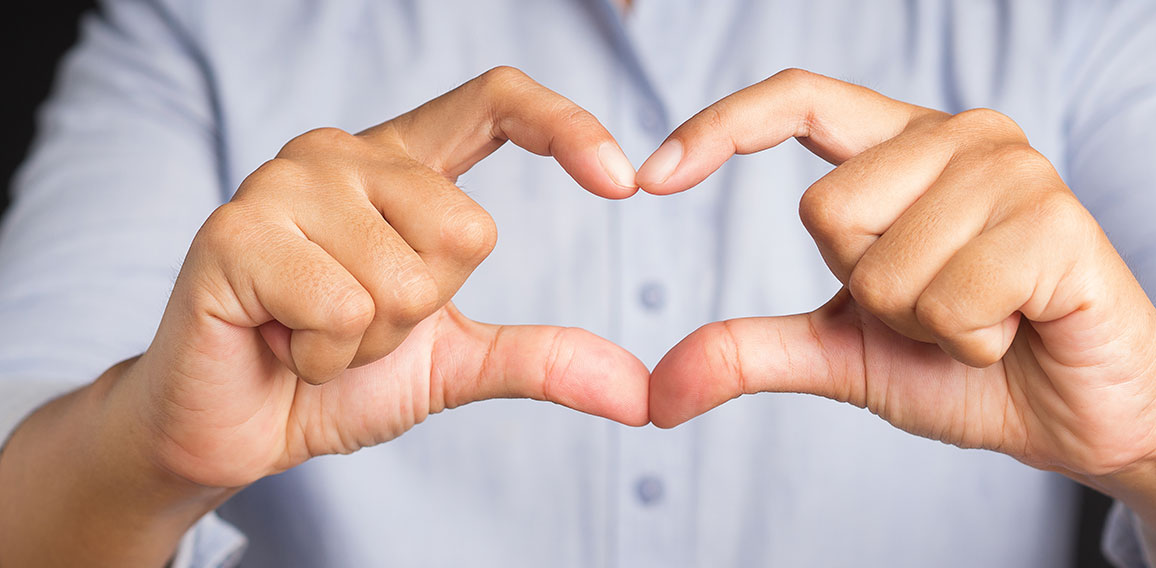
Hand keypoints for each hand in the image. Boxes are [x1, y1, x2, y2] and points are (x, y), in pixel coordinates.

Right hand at [123, 66, 647, 489]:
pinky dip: (321, 355)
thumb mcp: (454, 361)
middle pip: (467, 230)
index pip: (496, 101)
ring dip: (366, 341)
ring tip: (309, 332)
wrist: (234, 427)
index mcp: (400, 166)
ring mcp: (283, 183)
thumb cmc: (334, 376)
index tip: (622, 181)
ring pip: (403, 278)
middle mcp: (342, 154)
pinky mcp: (236, 231)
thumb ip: (540, 359)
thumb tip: (639, 395)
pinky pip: (340, 305)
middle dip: (422, 313)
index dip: (565, 125)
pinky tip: (278, 342)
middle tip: (355, 324)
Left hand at [642, 69, 1155, 492]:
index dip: (721, 127)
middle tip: (936, 309)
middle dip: (866, 293)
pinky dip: (969, 342)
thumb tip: (657, 390)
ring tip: (982, 320)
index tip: (650, 177)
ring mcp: (1012, 171)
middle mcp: (958, 137)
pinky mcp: (1056, 221)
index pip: (798, 99)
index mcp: (902, 148)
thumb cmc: (969, 367)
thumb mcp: (843, 352)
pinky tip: (1017, 328)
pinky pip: (949, 300)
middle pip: (823, 211)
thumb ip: (751, 351)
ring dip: (922, 325)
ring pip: (883, 266)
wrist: (1078, 418)